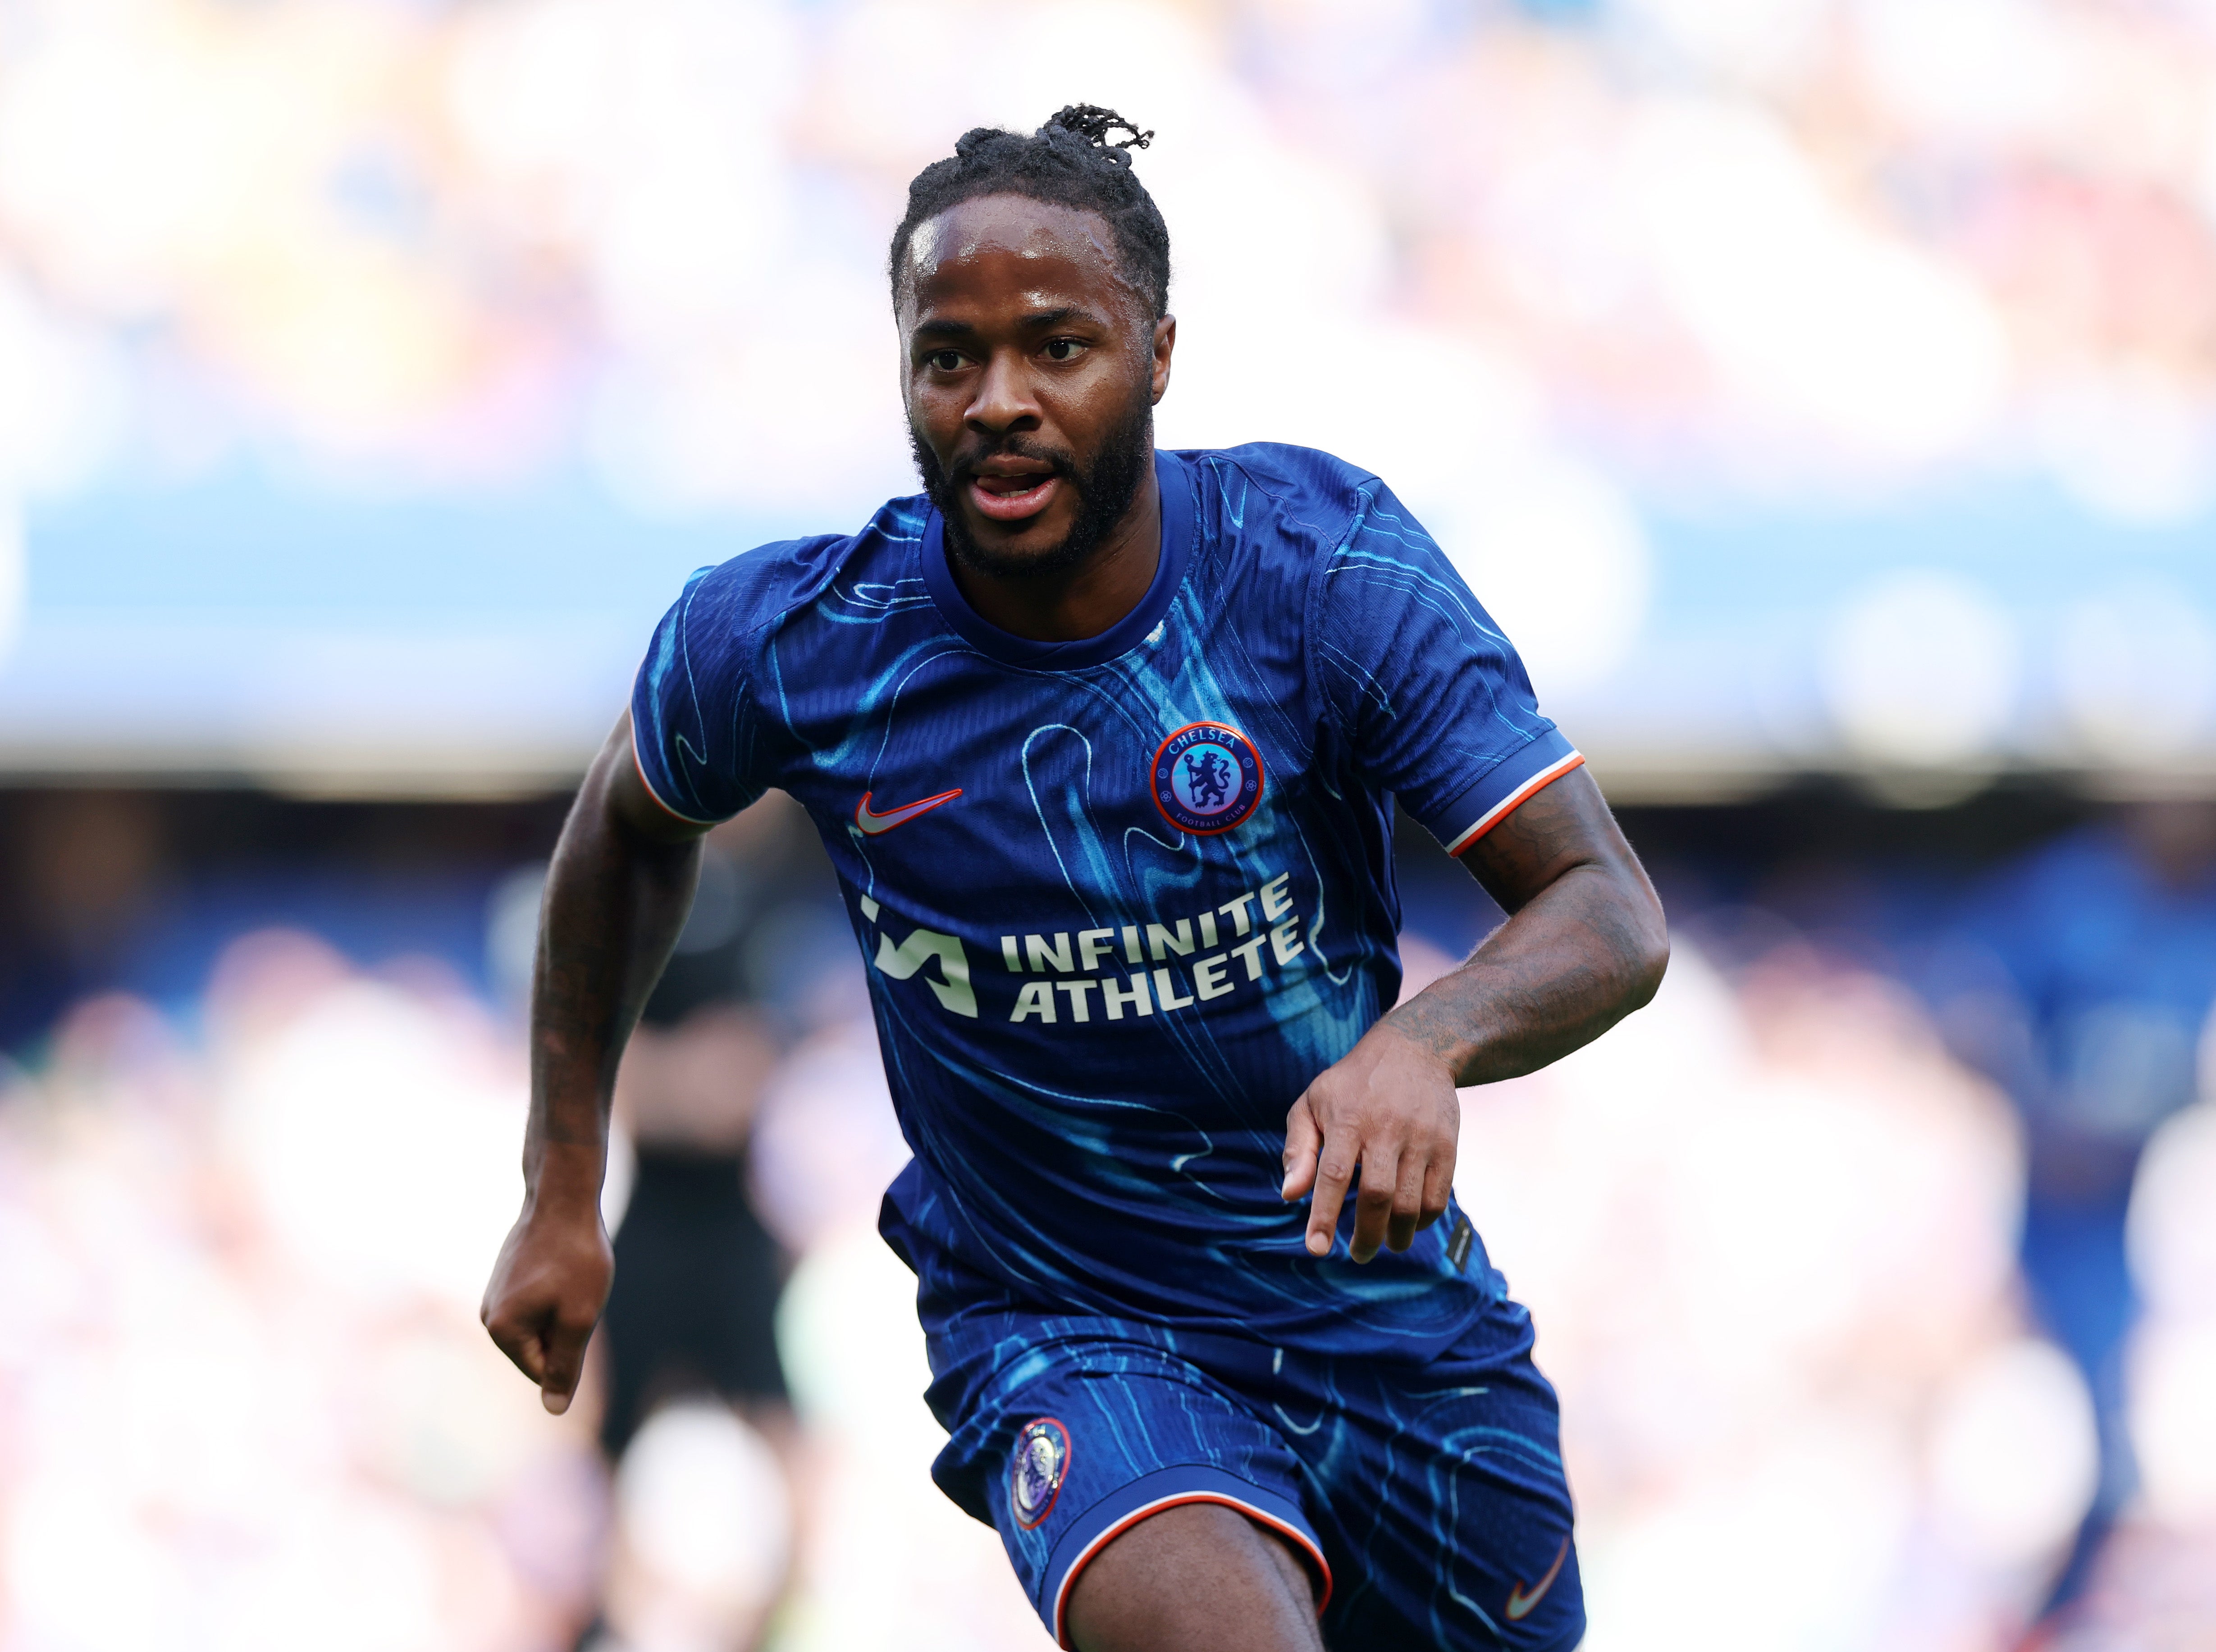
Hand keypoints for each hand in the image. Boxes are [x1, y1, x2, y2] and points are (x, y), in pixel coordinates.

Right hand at [481, 1195, 612, 1414]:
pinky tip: (563, 1267)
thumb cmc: (576, 1259)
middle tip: (577, 1292)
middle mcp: (488, 1316)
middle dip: (565, 1330)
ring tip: (570, 1278)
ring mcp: (494, 1296)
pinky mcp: (505, 1279)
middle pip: (539, 1349)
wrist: (565, 1199)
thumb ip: (565, 1367)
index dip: (571, 1348)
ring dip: (563, 1311)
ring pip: (540, 1325)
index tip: (578, 1309)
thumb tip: (554, 1410)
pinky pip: (536, 1304)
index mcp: (502, 1331)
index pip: (542, 1371)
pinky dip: (556, 1293)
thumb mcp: (579, 1319)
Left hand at [1280, 1018, 1458, 1263]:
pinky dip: (1423, 1220)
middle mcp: (1386, 1129)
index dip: (1325, 1215)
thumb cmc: (1352, 1085)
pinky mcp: (1447, 1144)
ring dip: (1397, 1236)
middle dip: (1366, 1236)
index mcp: (1348, 1119)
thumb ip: (1298, 1149)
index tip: (1316, 1248)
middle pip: (1378, 1196)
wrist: (1415, 1048)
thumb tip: (1289, 1195)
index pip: (1334, 1175)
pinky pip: (1438, 1196)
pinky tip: (1409, 1225)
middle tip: (1358, 1255)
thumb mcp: (1312, 1103)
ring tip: (1384, 1244)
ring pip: (1411, 1203)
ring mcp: (1421, 1138)